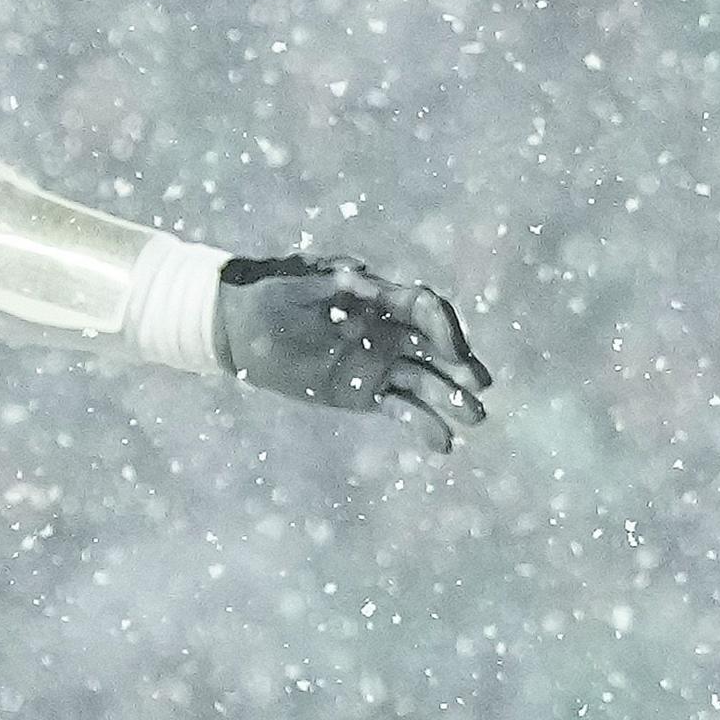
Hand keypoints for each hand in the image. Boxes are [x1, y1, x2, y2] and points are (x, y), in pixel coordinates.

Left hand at [213, 254, 491, 453]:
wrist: (240, 327)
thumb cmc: (269, 292)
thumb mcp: (294, 281)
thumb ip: (327, 280)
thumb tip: (360, 275)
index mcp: (377, 297)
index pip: (424, 308)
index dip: (444, 326)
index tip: (453, 349)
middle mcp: (387, 330)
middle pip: (435, 348)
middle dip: (459, 366)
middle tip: (478, 388)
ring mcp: (378, 364)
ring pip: (425, 381)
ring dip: (451, 399)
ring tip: (474, 419)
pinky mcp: (364, 393)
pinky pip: (402, 409)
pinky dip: (424, 424)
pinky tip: (444, 443)